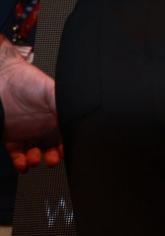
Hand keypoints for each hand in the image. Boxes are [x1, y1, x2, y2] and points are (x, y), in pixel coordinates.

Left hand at [0, 41, 58, 168]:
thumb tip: (78, 117)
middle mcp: (44, 125)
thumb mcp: (52, 91)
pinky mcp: (11, 136)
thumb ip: (64, 105)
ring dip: (36, 160)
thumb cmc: (29, 81)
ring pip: (35, 152)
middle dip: (53, 157)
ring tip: (34, 160)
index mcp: (56, 115)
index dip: (67, 145)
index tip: (65, 151)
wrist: (3, 78)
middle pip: (52, 147)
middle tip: (52, 160)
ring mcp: (28, 131)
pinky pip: (17, 153)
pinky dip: (20, 162)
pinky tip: (22, 164)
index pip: (65, 135)